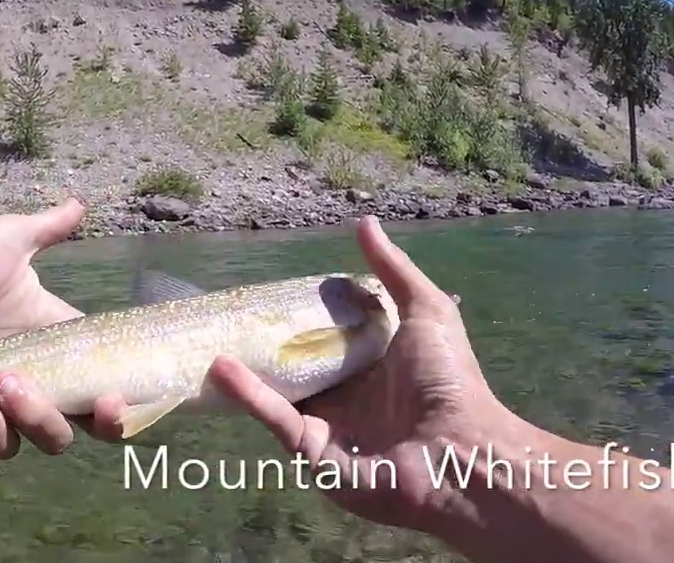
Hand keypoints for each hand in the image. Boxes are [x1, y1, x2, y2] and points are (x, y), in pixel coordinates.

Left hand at [0, 198, 126, 458]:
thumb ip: (46, 228)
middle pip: (91, 420)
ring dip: (38, 414)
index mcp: (56, 338)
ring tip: (3, 379)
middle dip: (106, 421)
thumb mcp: (3, 240)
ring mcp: (9, 405)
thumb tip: (80, 203)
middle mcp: (42, 377)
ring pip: (51, 437)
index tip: (130, 382)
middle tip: (99, 401)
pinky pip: (0, 442)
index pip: (108, 372)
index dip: (129, 387)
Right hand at [208, 215, 515, 536]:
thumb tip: (364, 222)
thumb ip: (393, 270)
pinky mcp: (313, 452)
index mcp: (376, 367)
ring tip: (215, 337)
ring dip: (248, 368)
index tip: (275, 290)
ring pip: (280, 391)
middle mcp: (351, 397)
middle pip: (301, 365)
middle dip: (270, 343)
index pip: (332, 337)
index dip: (306, 316)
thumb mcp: (426, 311)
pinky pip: (277, 419)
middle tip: (234, 313)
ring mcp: (330, 426)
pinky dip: (248, 394)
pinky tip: (221, 367)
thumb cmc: (448, 379)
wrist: (458, 451)